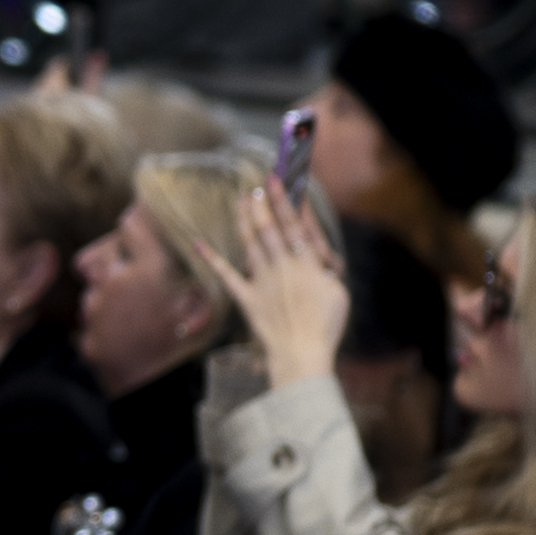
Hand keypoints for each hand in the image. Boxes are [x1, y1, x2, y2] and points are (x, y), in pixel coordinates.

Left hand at [212, 172, 353, 383]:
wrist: (302, 354)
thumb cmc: (326, 326)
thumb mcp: (338, 293)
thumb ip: (325, 270)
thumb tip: (317, 256)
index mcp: (307, 264)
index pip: (293, 225)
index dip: (283, 200)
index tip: (275, 180)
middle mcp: (282, 267)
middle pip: (268, 228)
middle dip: (261, 204)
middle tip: (255, 185)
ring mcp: (262, 282)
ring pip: (249, 243)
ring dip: (244, 219)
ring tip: (240, 200)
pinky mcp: (247, 298)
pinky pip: (227, 275)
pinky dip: (211, 258)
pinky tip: (197, 242)